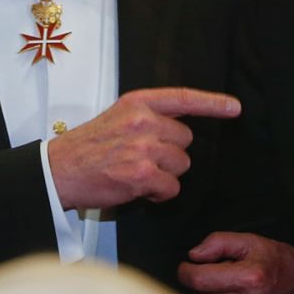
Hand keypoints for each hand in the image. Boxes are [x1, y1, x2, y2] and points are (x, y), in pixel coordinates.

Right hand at [46, 87, 238, 209]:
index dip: (212, 103)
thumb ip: (148, 118)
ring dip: (165, 176)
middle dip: (172, 154)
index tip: (234, 107)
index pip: (183, 98)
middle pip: (186, 140)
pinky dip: (158, 194)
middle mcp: (142, 121)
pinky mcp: (141, 175)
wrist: (58, 171)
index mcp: (137, 103)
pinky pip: (171, 188)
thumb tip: (179, 132)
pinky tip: (137, 189)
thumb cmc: (87, 148)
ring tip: (137, 174)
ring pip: (181, 165)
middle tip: (143, 159)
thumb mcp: (117, 117)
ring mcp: (143, 148)